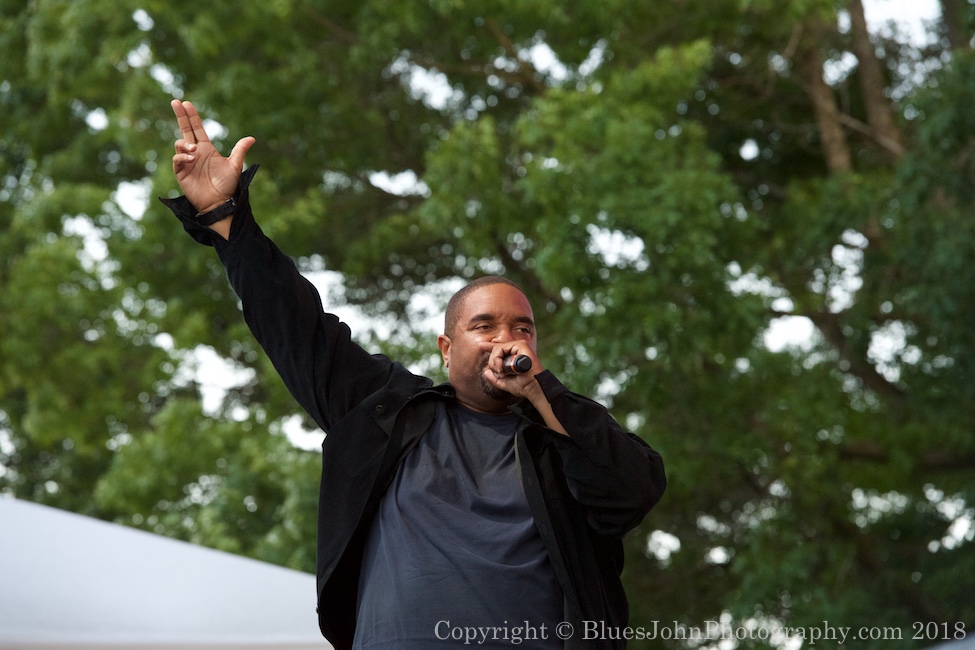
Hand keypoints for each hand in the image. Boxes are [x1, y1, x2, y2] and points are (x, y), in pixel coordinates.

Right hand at [170, 99, 254, 213]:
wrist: (219, 203)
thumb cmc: (227, 185)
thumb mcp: (235, 166)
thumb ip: (240, 151)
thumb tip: (251, 138)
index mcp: (206, 149)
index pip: (197, 128)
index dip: (192, 116)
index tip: (186, 103)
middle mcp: (195, 153)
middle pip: (185, 130)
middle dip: (180, 116)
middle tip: (176, 102)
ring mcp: (187, 162)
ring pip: (179, 144)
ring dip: (185, 144)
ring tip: (194, 150)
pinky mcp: (181, 172)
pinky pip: (177, 159)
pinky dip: (183, 157)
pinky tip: (192, 159)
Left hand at [482, 343, 543, 400]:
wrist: (532, 388)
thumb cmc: (522, 386)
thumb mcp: (504, 382)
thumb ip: (494, 377)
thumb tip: (485, 371)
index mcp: (515, 356)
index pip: (500, 349)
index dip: (490, 347)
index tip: (481, 345)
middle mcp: (517, 349)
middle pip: (496, 350)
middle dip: (493, 363)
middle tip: (500, 374)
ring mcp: (520, 346)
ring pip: (497, 348)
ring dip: (495, 362)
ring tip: (502, 372)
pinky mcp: (521, 345)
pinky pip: (501, 348)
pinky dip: (498, 359)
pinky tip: (502, 368)